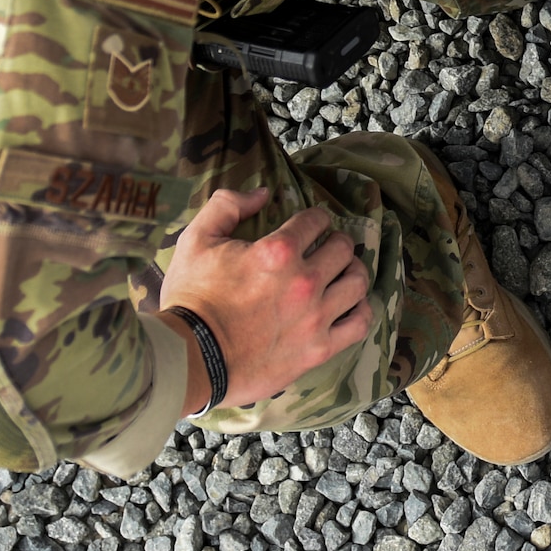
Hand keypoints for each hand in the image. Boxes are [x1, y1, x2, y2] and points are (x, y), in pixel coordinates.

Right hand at [159, 187, 371, 412]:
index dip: (314, 219)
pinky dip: (360, 310)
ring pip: (357, 282)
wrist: (189, 358)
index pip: (316, 221)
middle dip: (335, 242)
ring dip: (351, 272)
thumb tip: (262, 192)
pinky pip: (359, 324)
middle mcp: (303, 282)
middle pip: (343, 248)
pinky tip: (349, 305)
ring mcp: (315, 318)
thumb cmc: (190, 299)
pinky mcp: (318, 350)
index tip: (310, 226)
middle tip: (326, 248)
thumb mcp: (196, 240)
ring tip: (340, 273)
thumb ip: (228, 205)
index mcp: (277, 252)